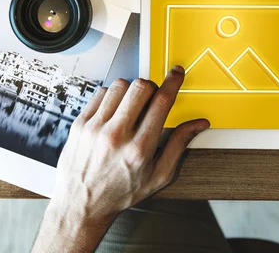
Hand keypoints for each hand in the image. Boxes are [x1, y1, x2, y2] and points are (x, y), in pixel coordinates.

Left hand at [32, 66, 209, 252]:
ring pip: (119, 85)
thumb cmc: (120, 192)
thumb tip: (199, 124)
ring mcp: (95, 128)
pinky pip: (100, 93)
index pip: (161, 102)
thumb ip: (179, 145)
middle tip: (152, 97)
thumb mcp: (158, 176)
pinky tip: (114, 111)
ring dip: (131, 91)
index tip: (177, 73)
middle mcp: (116, 136)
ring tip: (131, 107)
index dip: (173, 82)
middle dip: (152, 86)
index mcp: (140, 149)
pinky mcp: (79, 124)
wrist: (80, 205)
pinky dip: (111, 96)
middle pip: (140, 87)